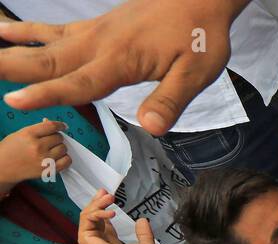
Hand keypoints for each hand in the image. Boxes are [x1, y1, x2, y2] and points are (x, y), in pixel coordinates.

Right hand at [0, 0, 243, 135]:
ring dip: (14, 49)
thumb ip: (170, 100)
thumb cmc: (201, 36)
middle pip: (49, 60)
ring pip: (46, 43)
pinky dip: (29, 31)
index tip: (15, 101)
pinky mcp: (98, 25)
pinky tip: (5, 29)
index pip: (77, 82)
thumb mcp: (196, 74)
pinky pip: (56, 29)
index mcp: (121, 60)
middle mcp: (100, 44)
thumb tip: (151, 127)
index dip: (46, 94)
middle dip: (13, 69)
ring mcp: (95, 32)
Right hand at [0, 119, 69, 190]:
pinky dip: (65, 158)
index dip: (60, 125)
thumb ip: (37, 129)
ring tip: (52, 149)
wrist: (3, 167)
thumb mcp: (20, 134)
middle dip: (57, 138)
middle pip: (59, 138)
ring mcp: (44, 159)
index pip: (51, 126)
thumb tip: (50, 122)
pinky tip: (59, 157)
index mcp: (29, 134)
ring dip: (60, 148)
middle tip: (51, 141)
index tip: (63, 126)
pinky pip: (67, 161)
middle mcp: (38, 146)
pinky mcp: (49, 170)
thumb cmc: (11, 149)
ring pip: (63, 148)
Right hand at [78, 189, 157, 243]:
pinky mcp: (85, 238)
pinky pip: (87, 219)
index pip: (101, 220)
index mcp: (109, 240)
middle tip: (106, 192)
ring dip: (98, 204)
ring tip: (110, 198)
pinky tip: (112, 212)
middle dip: (98, 201)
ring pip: (87, 214)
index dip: (103, 206)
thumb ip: (144, 232)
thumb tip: (142, 220)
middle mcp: (97, 239)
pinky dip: (99, 212)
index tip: (108, 195)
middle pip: (92, 214)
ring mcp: (90, 239)